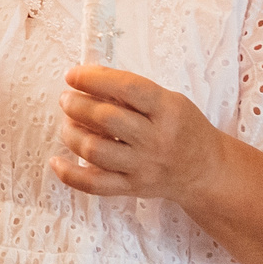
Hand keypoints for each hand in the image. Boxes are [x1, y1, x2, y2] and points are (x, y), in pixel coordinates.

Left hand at [51, 65, 229, 205]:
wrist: (205, 170)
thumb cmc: (184, 128)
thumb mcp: (170, 100)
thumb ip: (133, 91)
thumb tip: (89, 79)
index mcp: (168, 111)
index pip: (128, 88)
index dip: (95, 79)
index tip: (73, 75)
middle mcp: (155, 140)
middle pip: (106, 119)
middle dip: (77, 105)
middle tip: (67, 98)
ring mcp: (142, 167)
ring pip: (95, 151)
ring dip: (71, 133)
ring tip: (68, 122)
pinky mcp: (131, 188)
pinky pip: (94, 184)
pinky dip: (70, 174)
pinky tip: (57, 161)